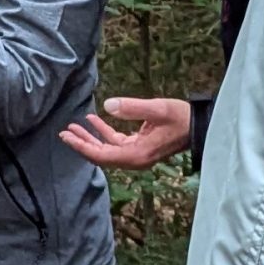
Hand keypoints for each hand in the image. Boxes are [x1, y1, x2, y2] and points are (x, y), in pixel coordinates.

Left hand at [59, 96, 193, 169]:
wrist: (200, 126)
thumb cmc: (181, 118)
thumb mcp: (158, 109)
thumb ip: (132, 107)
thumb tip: (107, 105)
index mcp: (137, 155)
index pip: (102, 156)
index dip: (83, 147)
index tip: (67, 137)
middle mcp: (135, 159)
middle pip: (101, 155)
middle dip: (82, 144)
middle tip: (64, 132)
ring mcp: (138, 154)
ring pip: (107, 149)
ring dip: (91, 138)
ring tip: (74, 126)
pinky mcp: (141, 146)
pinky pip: (116, 143)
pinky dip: (104, 132)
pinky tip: (94, 120)